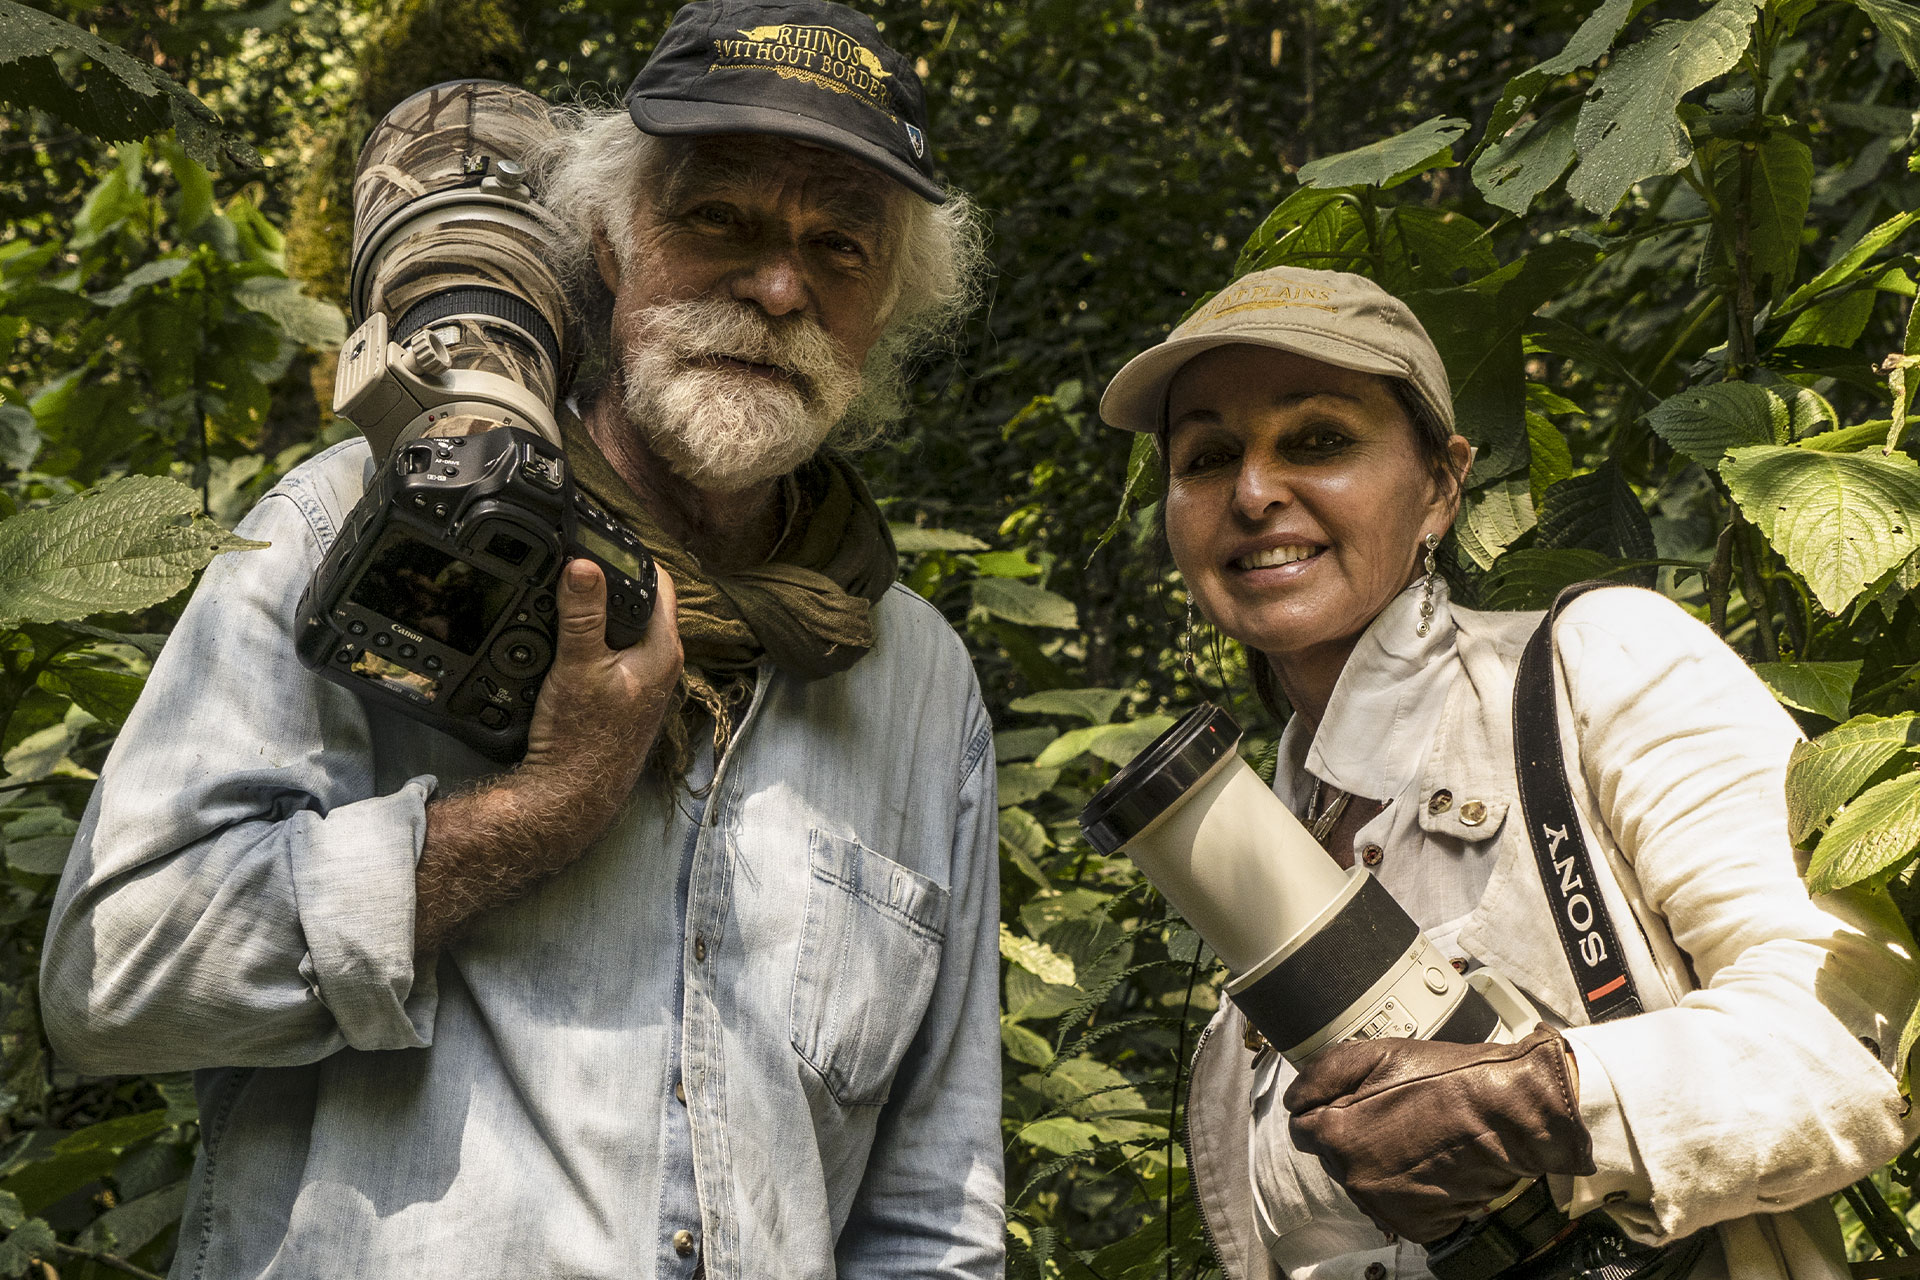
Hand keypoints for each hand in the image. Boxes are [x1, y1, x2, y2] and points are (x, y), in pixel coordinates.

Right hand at [522, 557, 682, 791]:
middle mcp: (662, 663)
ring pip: (626, 627)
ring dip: (602, 608)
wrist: (570, 794)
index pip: (658, 581)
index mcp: (663, 649)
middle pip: (641, 601)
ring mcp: (645, 680)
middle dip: (612, 579)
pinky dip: (595, 635)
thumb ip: (582, 614)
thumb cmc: (582, 739)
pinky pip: (614, 650)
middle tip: (577, 556)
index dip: (630, 554)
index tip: (600, 536)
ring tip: (569, 587)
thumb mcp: (578, 666)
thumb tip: (583, 564)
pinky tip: (569, 632)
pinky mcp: (625, 694)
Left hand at [1283, 1025, 1593, 1243]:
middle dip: (1356, 1137)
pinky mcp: (1417, 1226)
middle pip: (1336, 1157)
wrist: (1508, 1116)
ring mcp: (1386, 1207)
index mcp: (1337, 1136)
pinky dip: (1409, 1190)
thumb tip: (1294, 1099)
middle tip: (1396, 1115)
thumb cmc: (1446, 1080)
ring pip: (1365, 1183)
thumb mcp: (1376, 1054)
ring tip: (1418, 1137)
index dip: (1330, 1111)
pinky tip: (1431, 1163)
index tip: (1357, 1103)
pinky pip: (1396, 1206)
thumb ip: (1321, 1074)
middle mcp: (1354, 1180)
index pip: (1304, 1129)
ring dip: (1380, 1165)